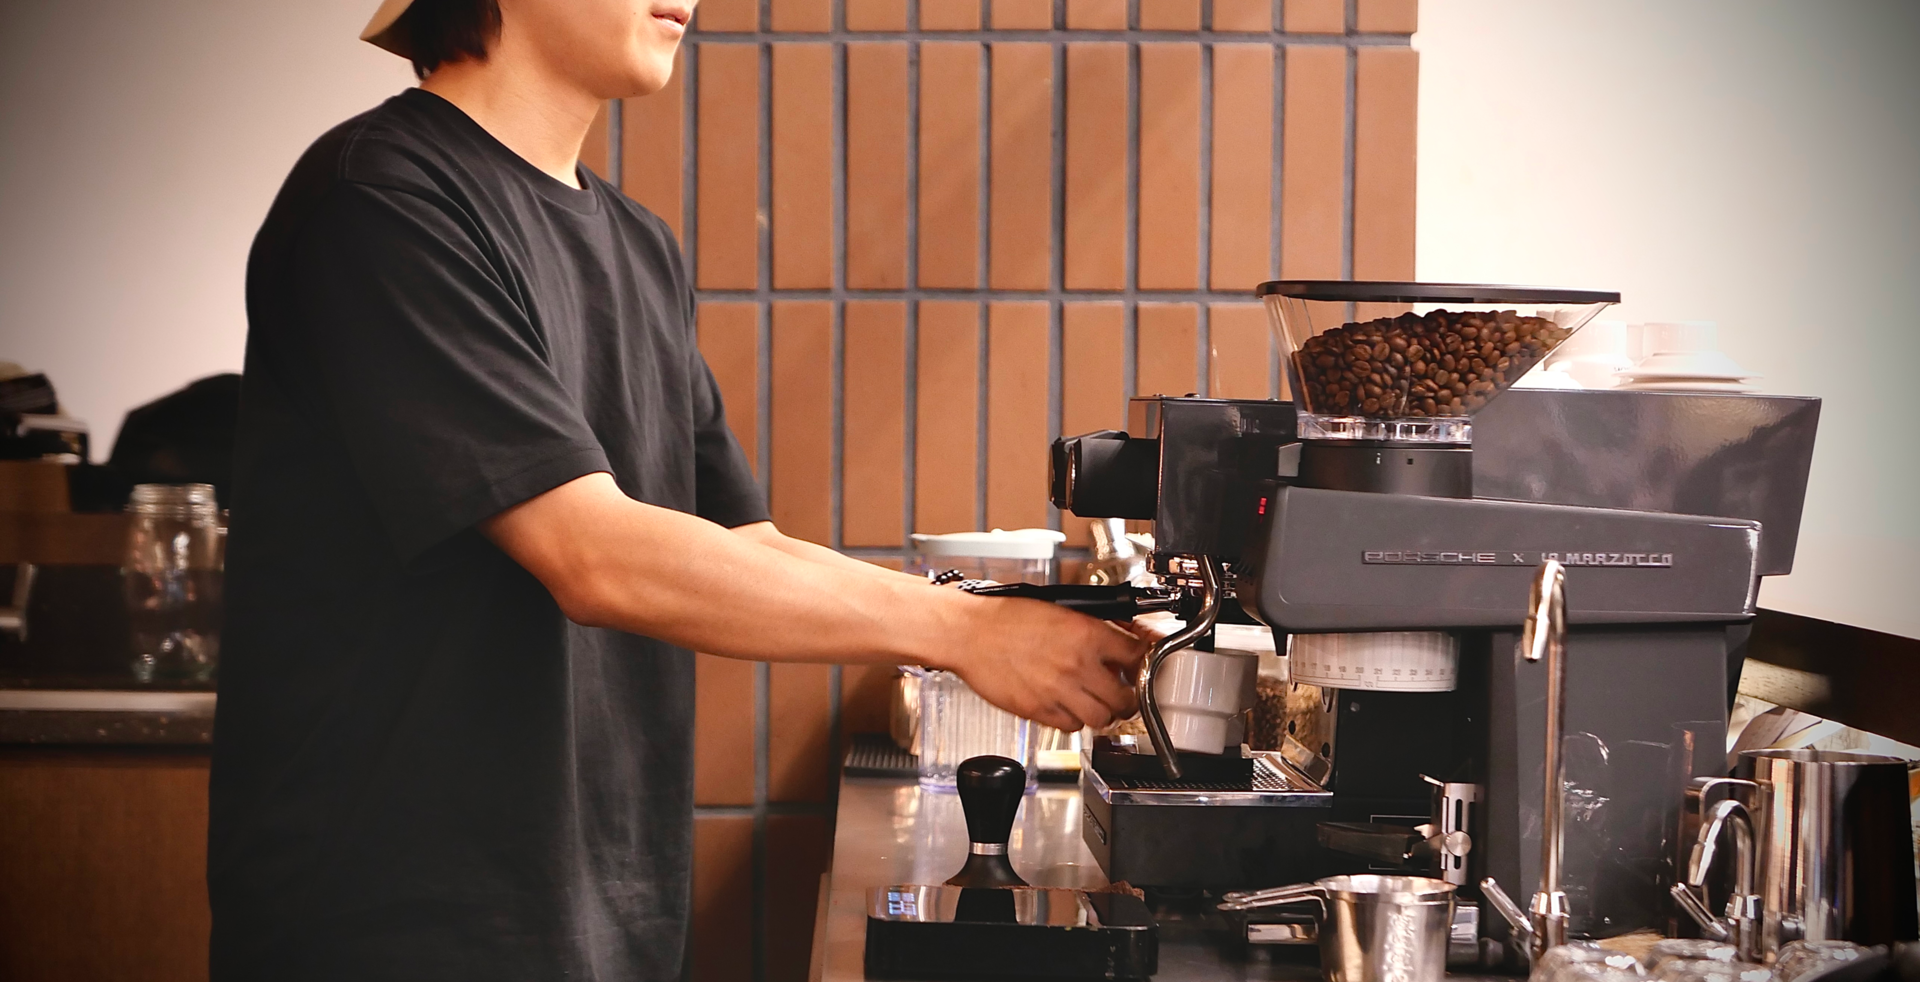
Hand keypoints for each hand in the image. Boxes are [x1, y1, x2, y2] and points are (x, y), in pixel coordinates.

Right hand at [939, 596, 1148, 731]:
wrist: (970, 633)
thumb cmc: (1006, 618)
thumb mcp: (1058, 609)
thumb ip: (1089, 628)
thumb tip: (1115, 640)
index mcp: (1086, 634)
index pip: (1137, 656)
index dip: (1141, 663)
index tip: (1138, 666)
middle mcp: (1078, 665)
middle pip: (1125, 697)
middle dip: (1128, 697)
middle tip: (1122, 692)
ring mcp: (1059, 691)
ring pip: (1102, 718)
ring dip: (1103, 713)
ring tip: (1097, 704)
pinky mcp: (1039, 710)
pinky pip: (1071, 726)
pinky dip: (1074, 720)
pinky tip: (1068, 707)